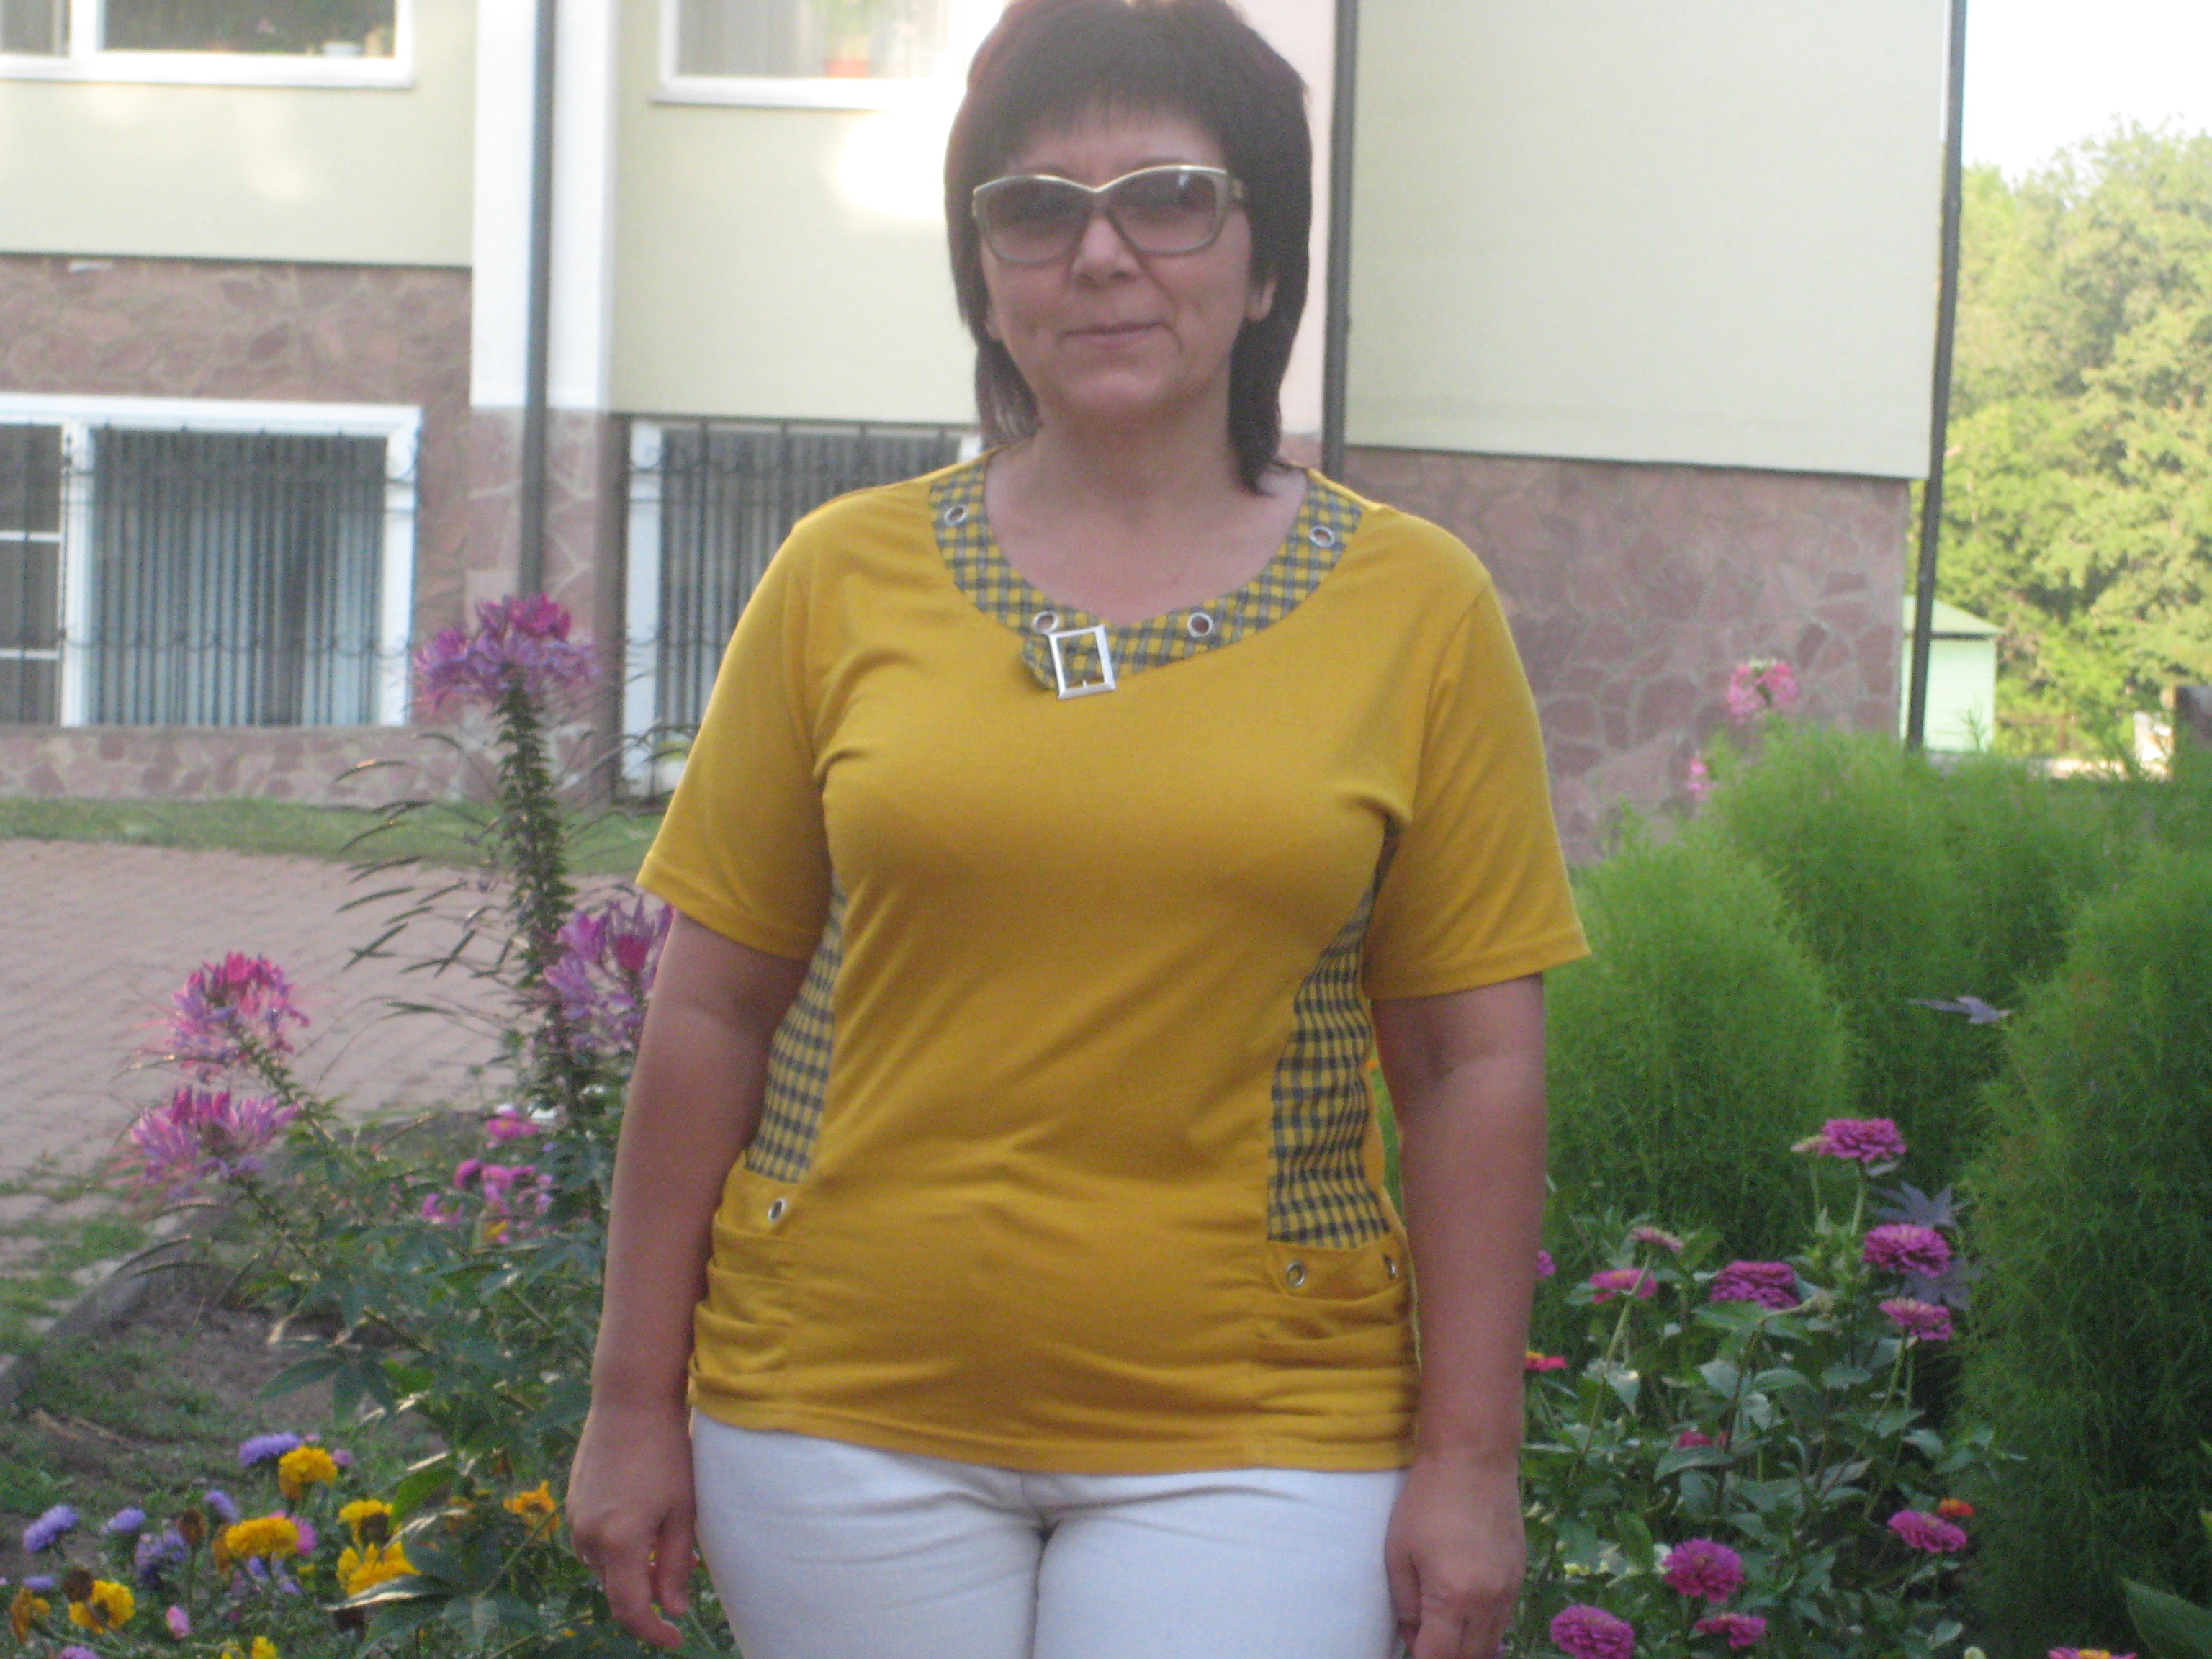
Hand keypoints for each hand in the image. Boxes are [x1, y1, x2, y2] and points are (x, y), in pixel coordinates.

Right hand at [567, 1401, 698, 1648]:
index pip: (629, 1609)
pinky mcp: (571, 1504)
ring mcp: (575, 1520)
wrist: (630, 1402)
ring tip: (662, 1534)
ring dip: (631, 1567)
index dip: (652, 1632)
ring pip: (604, 1566)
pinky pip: (593, 1542)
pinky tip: (640, 1515)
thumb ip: (675, 1566)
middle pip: (617, 1588)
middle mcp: (588, 1538)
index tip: (675, 1639)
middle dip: (646, 1592)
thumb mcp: (682, 1511)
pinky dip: (616, 1545)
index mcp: (618, 1542)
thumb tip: (672, 1610)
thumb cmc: (667, 1453)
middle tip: (679, 1573)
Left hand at [1384, 1448, 1524, 1658]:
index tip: (1410, 1648)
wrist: (1473, 1458)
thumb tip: (1414, 1638)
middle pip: (1470, 1658)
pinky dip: (1484, 1628)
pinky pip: (1504, 1621)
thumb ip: (1406, 1606)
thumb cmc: (1426, 1501)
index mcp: (1453, 1597)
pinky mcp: (1520, 1577)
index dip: (1421, 1658)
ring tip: (1442, 1629)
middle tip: (1423, 1639)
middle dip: (1445, 1656)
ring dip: (1467, 1647)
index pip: (1439, 1657)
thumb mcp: (1399, 1553)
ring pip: (1491, 1644)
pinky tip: (1464, 1612)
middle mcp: (1489, 1602)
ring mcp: (1510, 1591)